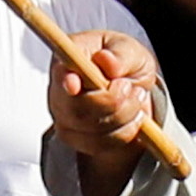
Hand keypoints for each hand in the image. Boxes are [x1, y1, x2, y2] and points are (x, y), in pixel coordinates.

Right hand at [44, 26, 167, 195]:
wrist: (131, 86)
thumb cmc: (124, 61)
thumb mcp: (130, 49)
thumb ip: (120, 54)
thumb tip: (105, 60)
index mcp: (68, 58)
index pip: (60, 74)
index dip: (65, 82)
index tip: (74, 84)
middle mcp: (60, 90)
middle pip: (76, 110)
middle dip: (113, 103)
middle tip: (130, 86)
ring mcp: (64, 117)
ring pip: (91, 131)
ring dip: (124, 117)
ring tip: (136, 98)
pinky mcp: (75, 138)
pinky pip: (99, 146)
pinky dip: (124, 133)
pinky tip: (132, 117)